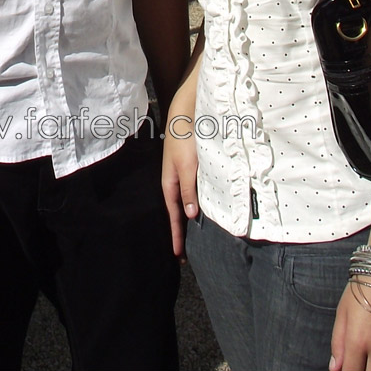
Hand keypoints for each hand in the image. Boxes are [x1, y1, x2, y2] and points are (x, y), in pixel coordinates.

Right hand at [161, 119, 198, 258]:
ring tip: (192, 237)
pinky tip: (200, 209)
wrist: (185, 116)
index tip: (178, 255)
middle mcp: (174, 182)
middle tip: (184, 254)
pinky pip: (190, 193)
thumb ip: (189, 190)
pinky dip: (193, 205)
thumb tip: (190, 215)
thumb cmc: (185, 141)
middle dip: (180, 232)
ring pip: (184, 203)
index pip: (174, 215)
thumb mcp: (187, 167)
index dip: (176, 235)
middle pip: (178, 212)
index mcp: (170, 184)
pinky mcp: (189, 170)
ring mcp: (181, 176)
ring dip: (188, 220)